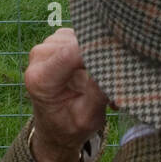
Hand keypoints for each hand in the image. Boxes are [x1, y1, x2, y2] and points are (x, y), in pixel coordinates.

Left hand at [23, 28, 108, 161]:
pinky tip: (96, 69)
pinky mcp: (58, 39)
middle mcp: (39, 57)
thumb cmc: (71, 125)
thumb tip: (115, 63)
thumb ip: (99, 92)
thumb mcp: (87, 118)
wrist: (56, 125)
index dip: (99, 51)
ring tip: (104, 79)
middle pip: (79, 43)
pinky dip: (94, 50)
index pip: (72, 54)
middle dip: (101, 56)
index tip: (122, 58)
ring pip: (83, 37)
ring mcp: (47, 45)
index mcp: (40, 79)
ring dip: (98, 54)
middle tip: (114, 80)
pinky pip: (83, 36)